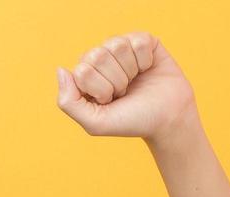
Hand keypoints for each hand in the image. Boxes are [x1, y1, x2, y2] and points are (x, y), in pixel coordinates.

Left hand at [55, 32, 196, 140]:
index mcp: (85, 76)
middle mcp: (100, 59)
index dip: (100, 90)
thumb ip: (68, 102)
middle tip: (124, 92)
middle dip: (115, 81)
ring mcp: (121, 48)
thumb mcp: (95, 123)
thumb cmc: (131, 121)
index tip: (110, 101)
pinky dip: (146, 60)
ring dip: (130, 70)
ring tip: (135, 81)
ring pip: (118, 45)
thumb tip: (61, 70)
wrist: (167, 119)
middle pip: (98, 56)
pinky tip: (147, 69)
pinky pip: (138, 41)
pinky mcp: (143, 41)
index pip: (82, 71)